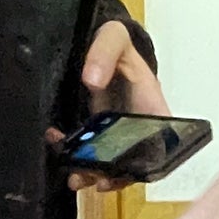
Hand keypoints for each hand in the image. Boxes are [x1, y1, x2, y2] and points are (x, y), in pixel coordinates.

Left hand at [52, 19, 174, 190]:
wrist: (98, 45)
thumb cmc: (115, 43)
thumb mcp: (114, 38)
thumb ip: (105, 52)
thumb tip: (92, 80)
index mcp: (153, 110)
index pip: (159, 148)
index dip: (146, 167)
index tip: (125, 172)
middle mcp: (137, 128)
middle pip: (131, 163)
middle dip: (112, 176)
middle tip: (94, 180)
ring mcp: (114, 133)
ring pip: (108, 164)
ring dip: (91, 174)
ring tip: (74, 175)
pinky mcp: (94, 134)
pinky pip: (86, 152)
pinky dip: (72, 155)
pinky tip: (58, 145)